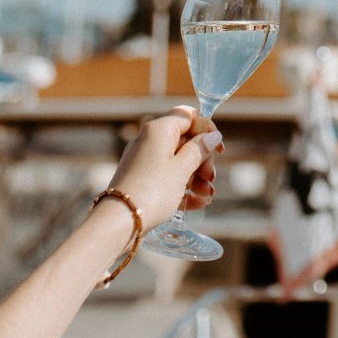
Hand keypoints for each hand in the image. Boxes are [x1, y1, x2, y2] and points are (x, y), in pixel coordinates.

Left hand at [106, 105, 222, 229]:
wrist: (119, 222)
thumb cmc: (153, 191)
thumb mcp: (182, 169)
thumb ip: (199, 150)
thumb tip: (212, 136)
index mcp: (159, 130)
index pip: (188, 116)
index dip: (207, 129)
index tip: (219, 149)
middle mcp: (149, 141)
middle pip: (184, 141)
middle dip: (202, 160)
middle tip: (211, 178)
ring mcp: (143, 161)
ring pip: (177, 161)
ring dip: (196, 177)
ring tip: (207, 195)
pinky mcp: (141, 179)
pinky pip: (167, 177)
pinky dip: (183, 187)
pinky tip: (198, 202)